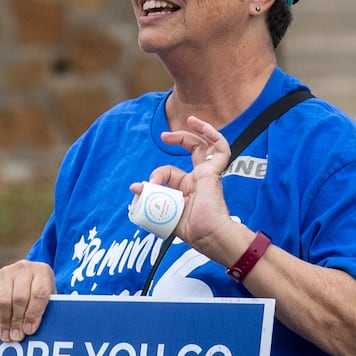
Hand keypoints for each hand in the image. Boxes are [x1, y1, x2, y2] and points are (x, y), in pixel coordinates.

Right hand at [0, 259, 54, 341]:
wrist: (26, 279)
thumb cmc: (39, 295)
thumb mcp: (48, 301)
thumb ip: (44, 313)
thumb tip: (30, 331)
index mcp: (43, 272)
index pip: (39, 293)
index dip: (33, 314)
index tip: (29, 330)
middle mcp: (25, 268)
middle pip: (20, 298)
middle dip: (17, 321)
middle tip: (16, 337)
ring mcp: (6, 271)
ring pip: (4, 300)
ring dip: (5, 321)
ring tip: (7, 335)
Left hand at [151, 115, 241, 248]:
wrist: (206, 235)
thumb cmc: (189, 229)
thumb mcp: (163, 210)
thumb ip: (149, 197)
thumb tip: (134, 187)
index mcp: (187, 188)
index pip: (170, 171)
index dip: (157, 174)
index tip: (148, 184)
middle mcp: (199, 178)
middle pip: (193, 150)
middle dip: (179, 139)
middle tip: (164, 136)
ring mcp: (208, 174)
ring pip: (207, 146)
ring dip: (198, 131)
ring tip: (190, 120)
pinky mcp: (215, 172)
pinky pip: (221, 149)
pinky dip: (213, 136)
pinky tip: (202, 126)